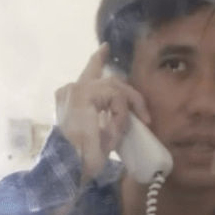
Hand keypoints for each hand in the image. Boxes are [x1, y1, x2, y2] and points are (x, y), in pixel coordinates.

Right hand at [55, 44, 151, 180]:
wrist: (72, 166)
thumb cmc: (84, 158)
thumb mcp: (102, 133)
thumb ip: (110, 116)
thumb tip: (129, 110)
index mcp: (71, 98)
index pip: (88, 72)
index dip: (98, 60)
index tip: (106, 48)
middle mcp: (70, 90)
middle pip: (109, 80)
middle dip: (130, 95)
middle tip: (144, 114)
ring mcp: (74, 90)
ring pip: (114, 87)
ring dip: (128, 107)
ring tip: (136, 123)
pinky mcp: (82, 94)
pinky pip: (113, 96)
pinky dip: (120, 112)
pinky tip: (117, 127)